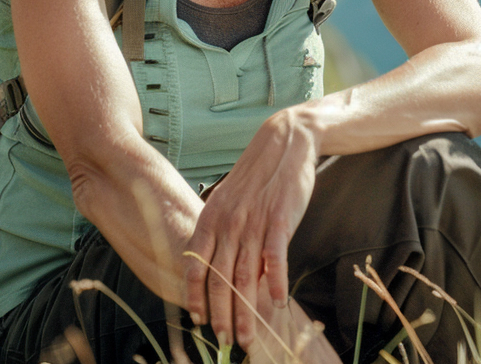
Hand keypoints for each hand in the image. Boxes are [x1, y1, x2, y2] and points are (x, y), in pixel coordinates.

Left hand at [184, 107, 319, 348]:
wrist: (285, 141)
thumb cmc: (257, 176)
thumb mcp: (229, 200)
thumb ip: (221, 230)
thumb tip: (213, 265)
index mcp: (211, 218)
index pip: (196, 264)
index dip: (195, 295)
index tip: (199, 320)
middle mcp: (229, 222)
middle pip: (220, 278)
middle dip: (222, 315)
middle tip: (226, 340)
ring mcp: (254, 220)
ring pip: (246, 275)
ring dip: (247, 310)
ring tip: (248, 336)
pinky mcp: (281, 218)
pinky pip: (275, 256)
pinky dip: (275, 281)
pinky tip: (277, 301)